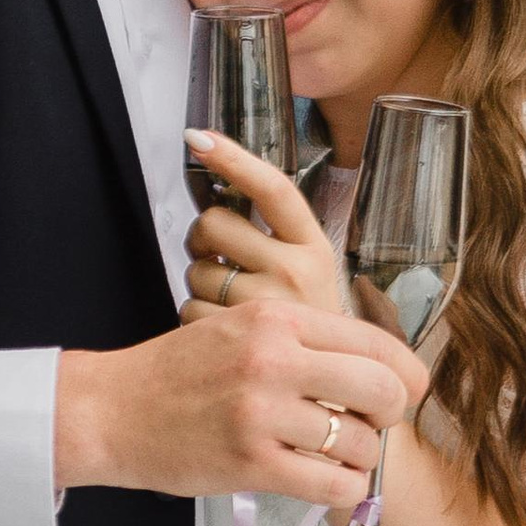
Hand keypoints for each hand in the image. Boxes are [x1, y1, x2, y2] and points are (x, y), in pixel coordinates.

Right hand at [56, 298, 428, 508]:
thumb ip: (301, 339)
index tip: (407, 391)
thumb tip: (374, 366)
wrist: (111, 410)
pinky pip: (332, 485)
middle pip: (382, 389)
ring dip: (360, 458)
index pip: (375, 342)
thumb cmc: (178, 372)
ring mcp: (262, 413)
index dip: (405, 373)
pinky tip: (326, 484)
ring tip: (336, 458)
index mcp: (277, 318)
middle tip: (371, 426)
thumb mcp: (240, 327)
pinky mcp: (251, 463)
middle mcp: (274, 359)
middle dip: (391, 414)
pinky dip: (343, 490)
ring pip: (360, 443)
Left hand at [181, 128, 343, 322]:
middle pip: (213, 224)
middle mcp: (297, 270)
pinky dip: (196, 319)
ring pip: (195, 270)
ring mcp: (270, 304)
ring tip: (229, 304)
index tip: (199, 137)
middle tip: (217, 258)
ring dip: (200, 284)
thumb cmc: (308, 323)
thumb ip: (271, 236)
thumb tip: (216, 194)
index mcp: (314, 246)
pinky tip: (223, 332)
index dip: (234, 159)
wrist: (336, 389)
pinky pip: (190, 310)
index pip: (273, 188)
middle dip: (202, 239)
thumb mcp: (309, 271)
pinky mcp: (242, 337)